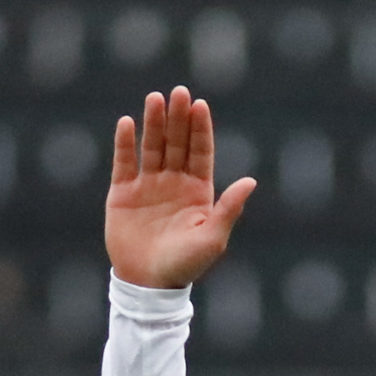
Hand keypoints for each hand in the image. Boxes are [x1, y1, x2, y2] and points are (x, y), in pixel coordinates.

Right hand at [105, 85, 254, 288]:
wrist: (149, 283)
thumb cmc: (186, 264)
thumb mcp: (212, 237)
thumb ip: (229, 208)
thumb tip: (251, 181)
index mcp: (198, 192)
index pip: (200, 152)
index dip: (200, 129)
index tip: (201, 105)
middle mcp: (174, 183)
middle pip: (177, 143)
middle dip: (179, 118)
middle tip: (179, 92)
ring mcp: (148, 185)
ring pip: (152, 146)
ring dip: (154, 123)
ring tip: (156, 99)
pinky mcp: (123, 192)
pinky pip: (124, 162)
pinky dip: (125, 142)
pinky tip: (127, 122)